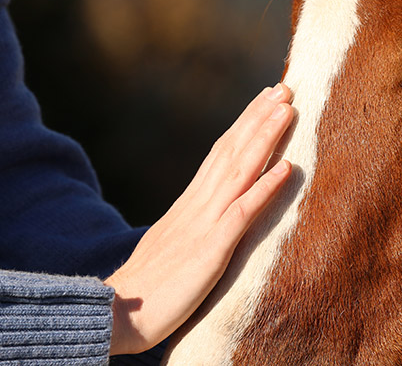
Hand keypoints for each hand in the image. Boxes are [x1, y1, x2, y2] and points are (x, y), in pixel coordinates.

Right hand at [104, 84, 293, 354]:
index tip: (264, 100)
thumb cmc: (146, 284)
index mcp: (189, 203)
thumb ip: (192, 221)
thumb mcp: (172, 242)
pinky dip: (265, 187)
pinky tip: (287, 168)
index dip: (244, 124)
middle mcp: (197, 205)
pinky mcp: (211, 249)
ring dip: (265, 137)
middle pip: (232, 151)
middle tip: (284, 87)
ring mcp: (204, 224)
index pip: (221, 153)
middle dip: (259, 117)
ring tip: (288, 109)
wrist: (113, 313)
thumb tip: (209, 209)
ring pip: (239, 170)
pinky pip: (243, 213)